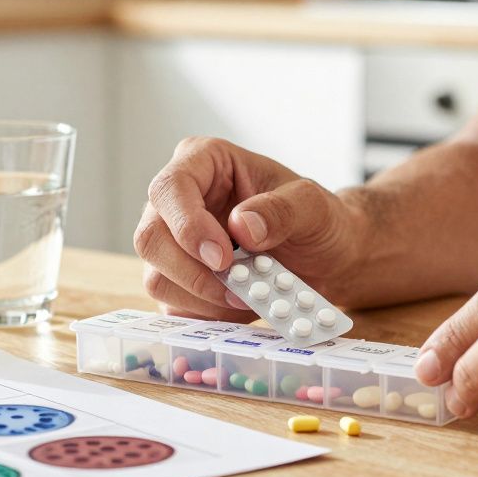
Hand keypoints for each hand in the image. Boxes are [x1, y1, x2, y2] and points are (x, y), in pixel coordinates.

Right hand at [134, 137, 366, 320]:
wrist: (326, 257)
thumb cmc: (317, 219)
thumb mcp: (313, 206)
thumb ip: (281, 210)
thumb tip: (241, 225)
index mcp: (203, 161)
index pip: (170, 189)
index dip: (188, 226)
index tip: (223, 258)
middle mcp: (178, 200)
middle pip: (151, 238)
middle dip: (192, 272)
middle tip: (238, 290)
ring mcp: (172, 242)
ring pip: (157, 278)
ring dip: (203, 298)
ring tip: (249, 297)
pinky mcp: (178, 280)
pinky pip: (173, 306)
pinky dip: (206, 315)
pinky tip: (240, 307)